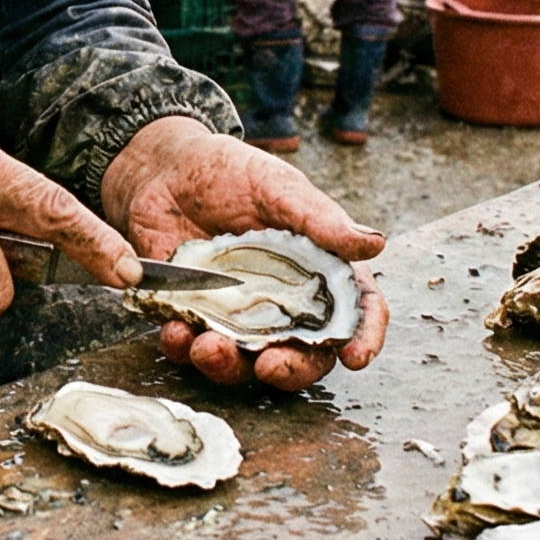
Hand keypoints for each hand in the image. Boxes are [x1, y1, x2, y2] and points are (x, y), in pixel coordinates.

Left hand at [102, 117, 388, 390]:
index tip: (355, 356)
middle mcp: (282, 303)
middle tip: (271, 368)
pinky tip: (174, 331)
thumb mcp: (278, 188)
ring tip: (207, 347)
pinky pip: (190, 349)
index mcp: (317, 271)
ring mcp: (236, 316)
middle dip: (291, 370)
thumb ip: (321, 220)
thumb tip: (376, 243)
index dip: (363, 337)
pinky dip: (182, 349)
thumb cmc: (230, 172)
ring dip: (228, 367)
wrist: (163, 169)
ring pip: (244, 363)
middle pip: (303, 354)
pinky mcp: (193, 317)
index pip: (354, 312)